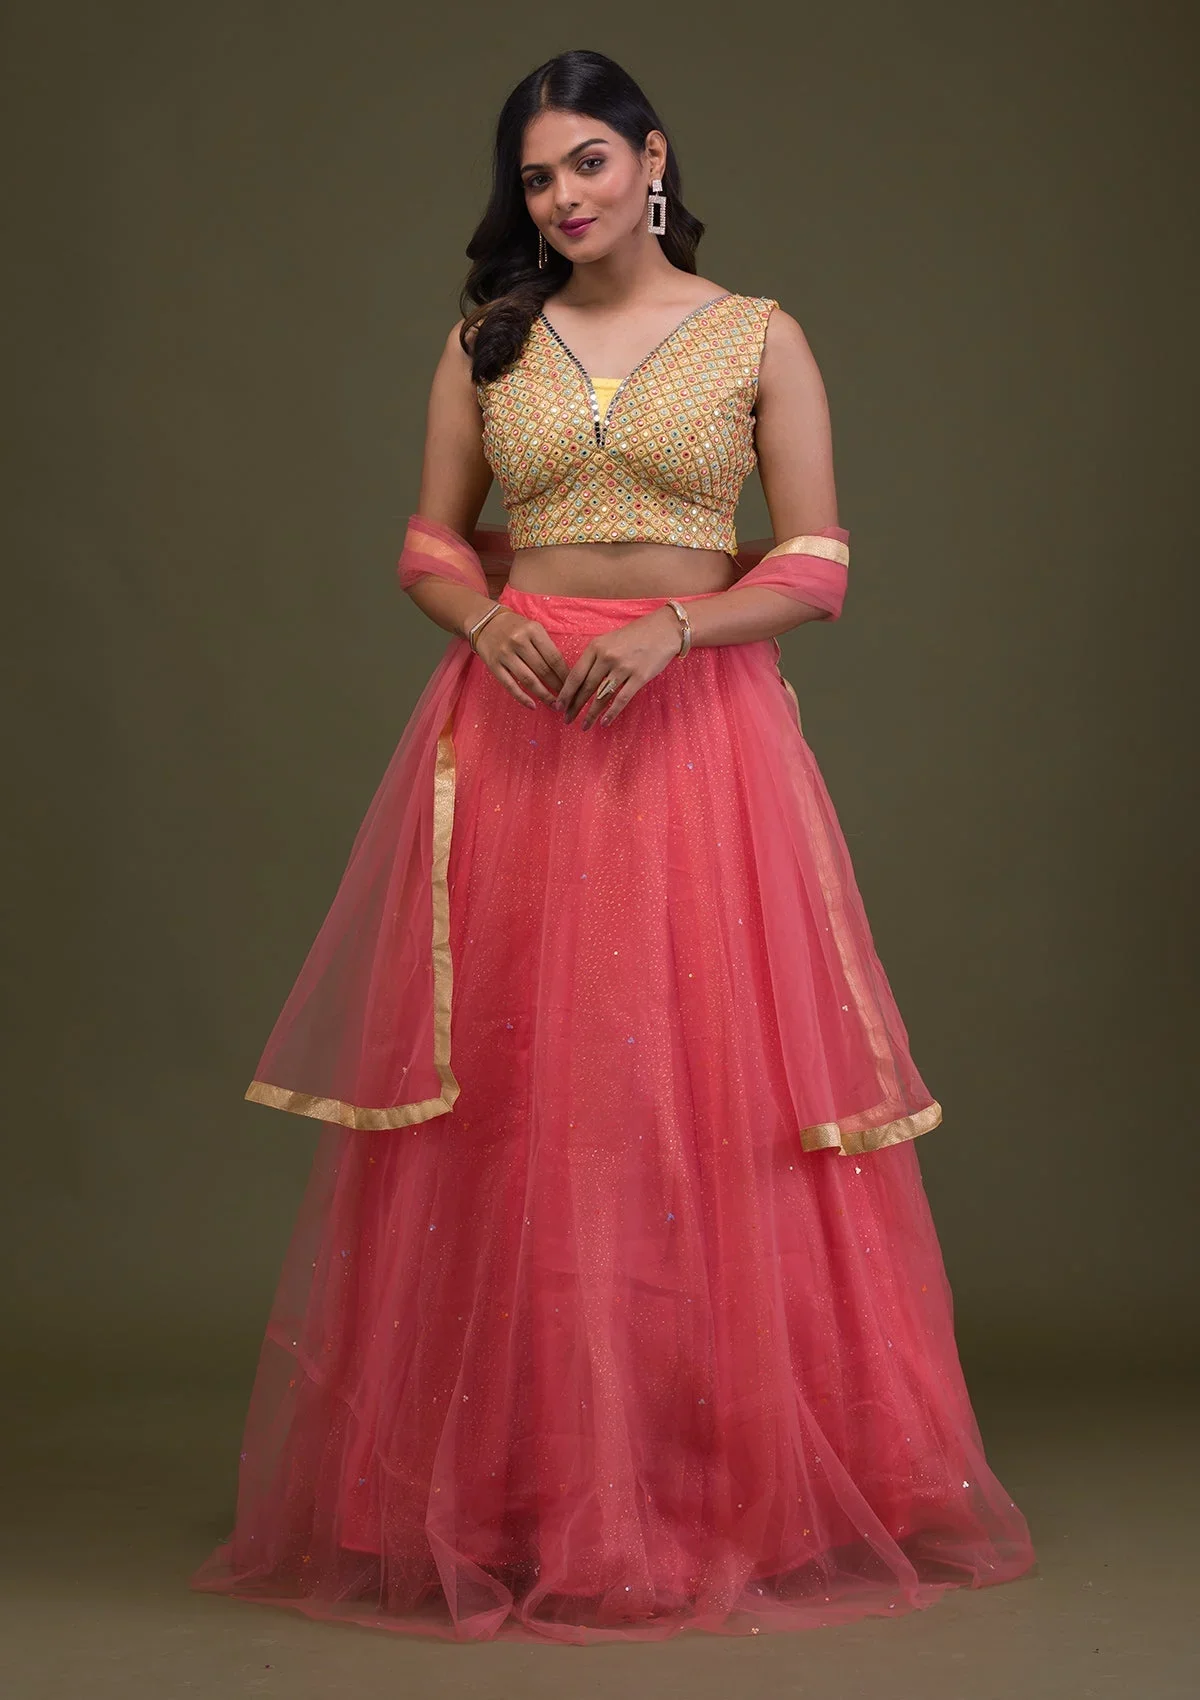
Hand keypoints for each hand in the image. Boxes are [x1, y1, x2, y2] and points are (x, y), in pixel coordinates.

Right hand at [474, 608, 567, 708]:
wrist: (484, 622)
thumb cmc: (515, 628)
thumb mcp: (532, 628)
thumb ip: (546, 646)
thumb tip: (563, 673)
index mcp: (533, 630)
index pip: (554, 657)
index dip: (565, 675)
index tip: (573, 687)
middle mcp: (519, 641)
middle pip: (543, 670)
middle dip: (558, 687)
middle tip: (567, 700)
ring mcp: (505, 654)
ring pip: (528, 680)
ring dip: (544, 695)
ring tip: (554, 705)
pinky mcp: (493, 665)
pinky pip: (510, 685)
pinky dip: (522, 698)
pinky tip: (533, 706)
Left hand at [555, 606, 683, 728]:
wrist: (665, 629)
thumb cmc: (636, 635)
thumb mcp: (609, 640)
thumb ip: (595, 657)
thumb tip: (580, 681)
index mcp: (596, 647)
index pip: (575, 674)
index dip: (565, 693)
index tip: (558, 705)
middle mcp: (607, 657)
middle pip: (586, 687)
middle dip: (574, 706)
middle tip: (567, 719)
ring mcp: (624, 667)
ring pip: (601, 696)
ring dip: (590, 714)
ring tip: (583, 726)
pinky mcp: (639, 677)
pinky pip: (621, 699)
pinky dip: (611, 713)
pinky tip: (604, 722)